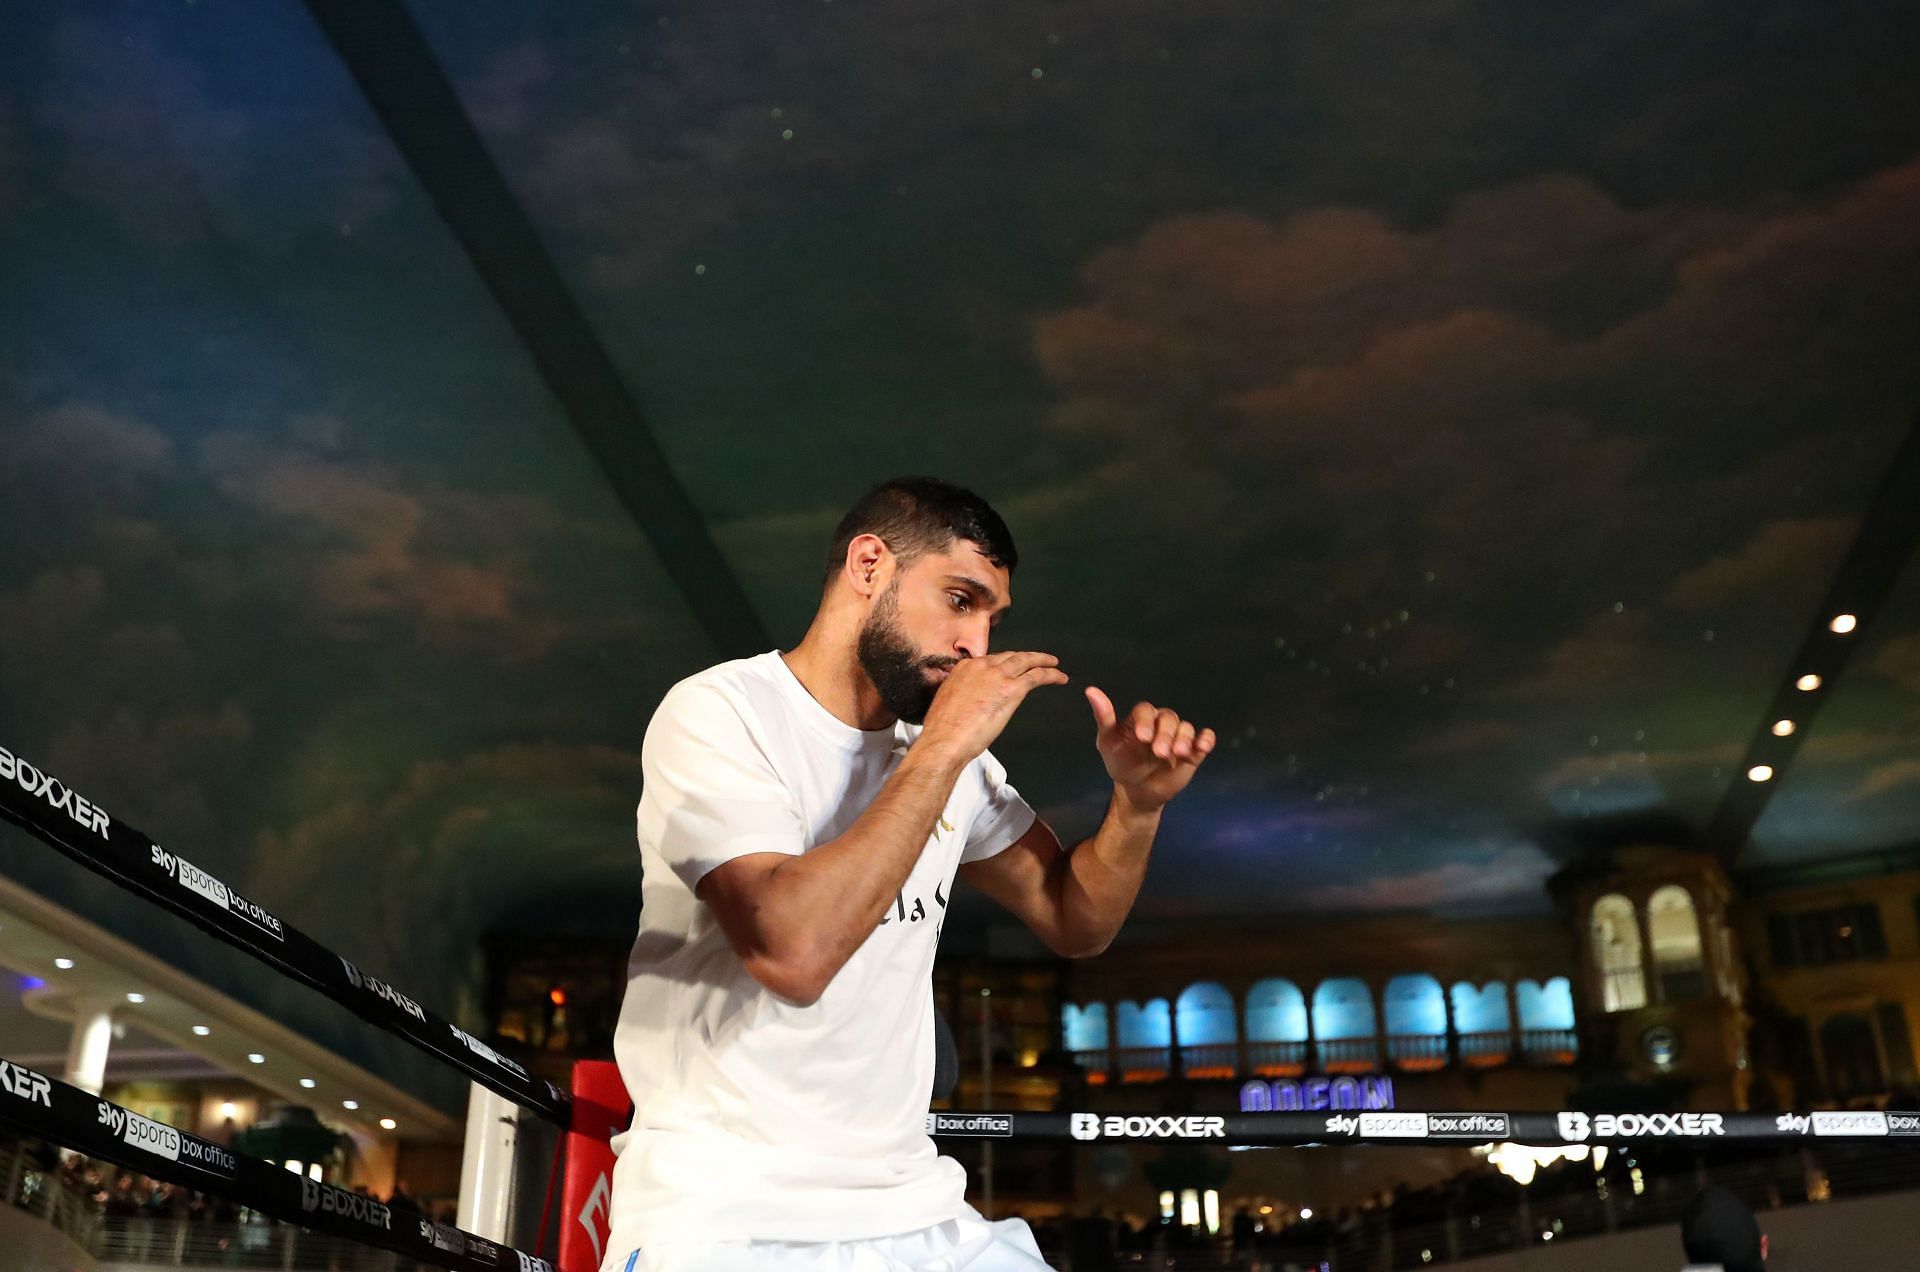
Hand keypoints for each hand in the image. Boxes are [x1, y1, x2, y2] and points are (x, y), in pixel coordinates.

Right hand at [917, 652, 1069, 765]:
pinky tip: (1059, 677)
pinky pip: (1037, 676)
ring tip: (1053, 663)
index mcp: (965, 668)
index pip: (991, 660)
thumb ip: (962, 694)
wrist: (945, 739)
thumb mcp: (948, 701)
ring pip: (1026, 661)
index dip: (1004, 663)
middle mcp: (982, 666)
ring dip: (1042, 661)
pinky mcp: (1012, 688)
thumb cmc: (943, 729)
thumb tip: (969, 700)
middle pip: (1011, 656)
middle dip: (1026, 657)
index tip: (1010, 667)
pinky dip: (1051, 674)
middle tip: (1037, 659)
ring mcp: (998, 675)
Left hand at [1085, 688, 1215, 810]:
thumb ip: (1104, 717)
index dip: (1145, 722)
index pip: (1146, 711)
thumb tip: (1090, 690)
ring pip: (1186, 727)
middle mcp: (1161, 723)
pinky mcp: (1193, 750)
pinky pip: (1205, 739)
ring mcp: (1178, 736)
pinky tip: (1202, 747)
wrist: (1138, 790)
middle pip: (1168, 718)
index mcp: (1141, 718)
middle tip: (1159, 753)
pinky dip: (1206, 740)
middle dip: (1165, 734)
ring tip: (1179, 753)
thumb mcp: (1108, 742)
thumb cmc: (1121, 763)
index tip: (1142, 738)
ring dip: (1184, 738)